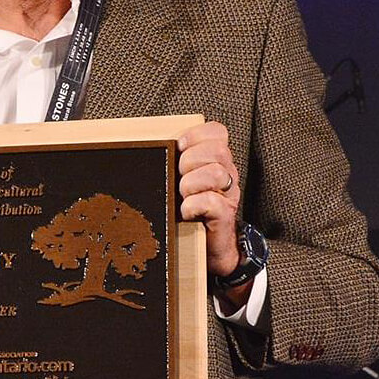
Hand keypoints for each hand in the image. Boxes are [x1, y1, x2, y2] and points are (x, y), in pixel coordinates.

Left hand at [177, 121, 241, 275]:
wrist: (209, 246)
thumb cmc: (191, 209)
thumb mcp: (183, 180)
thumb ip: (177, 161)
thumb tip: (150, 146)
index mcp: (217, 160)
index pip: (217, 132)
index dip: (196, 135)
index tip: (179, 146)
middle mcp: (227, 174)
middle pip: (218, 151)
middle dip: (190, 161)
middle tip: (178, 177)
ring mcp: (228, 194)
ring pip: (217, 173)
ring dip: (191, 184)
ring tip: (182, 195)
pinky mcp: (224, 215)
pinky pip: (211, 202)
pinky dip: (193, 205)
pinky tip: (185, 212)